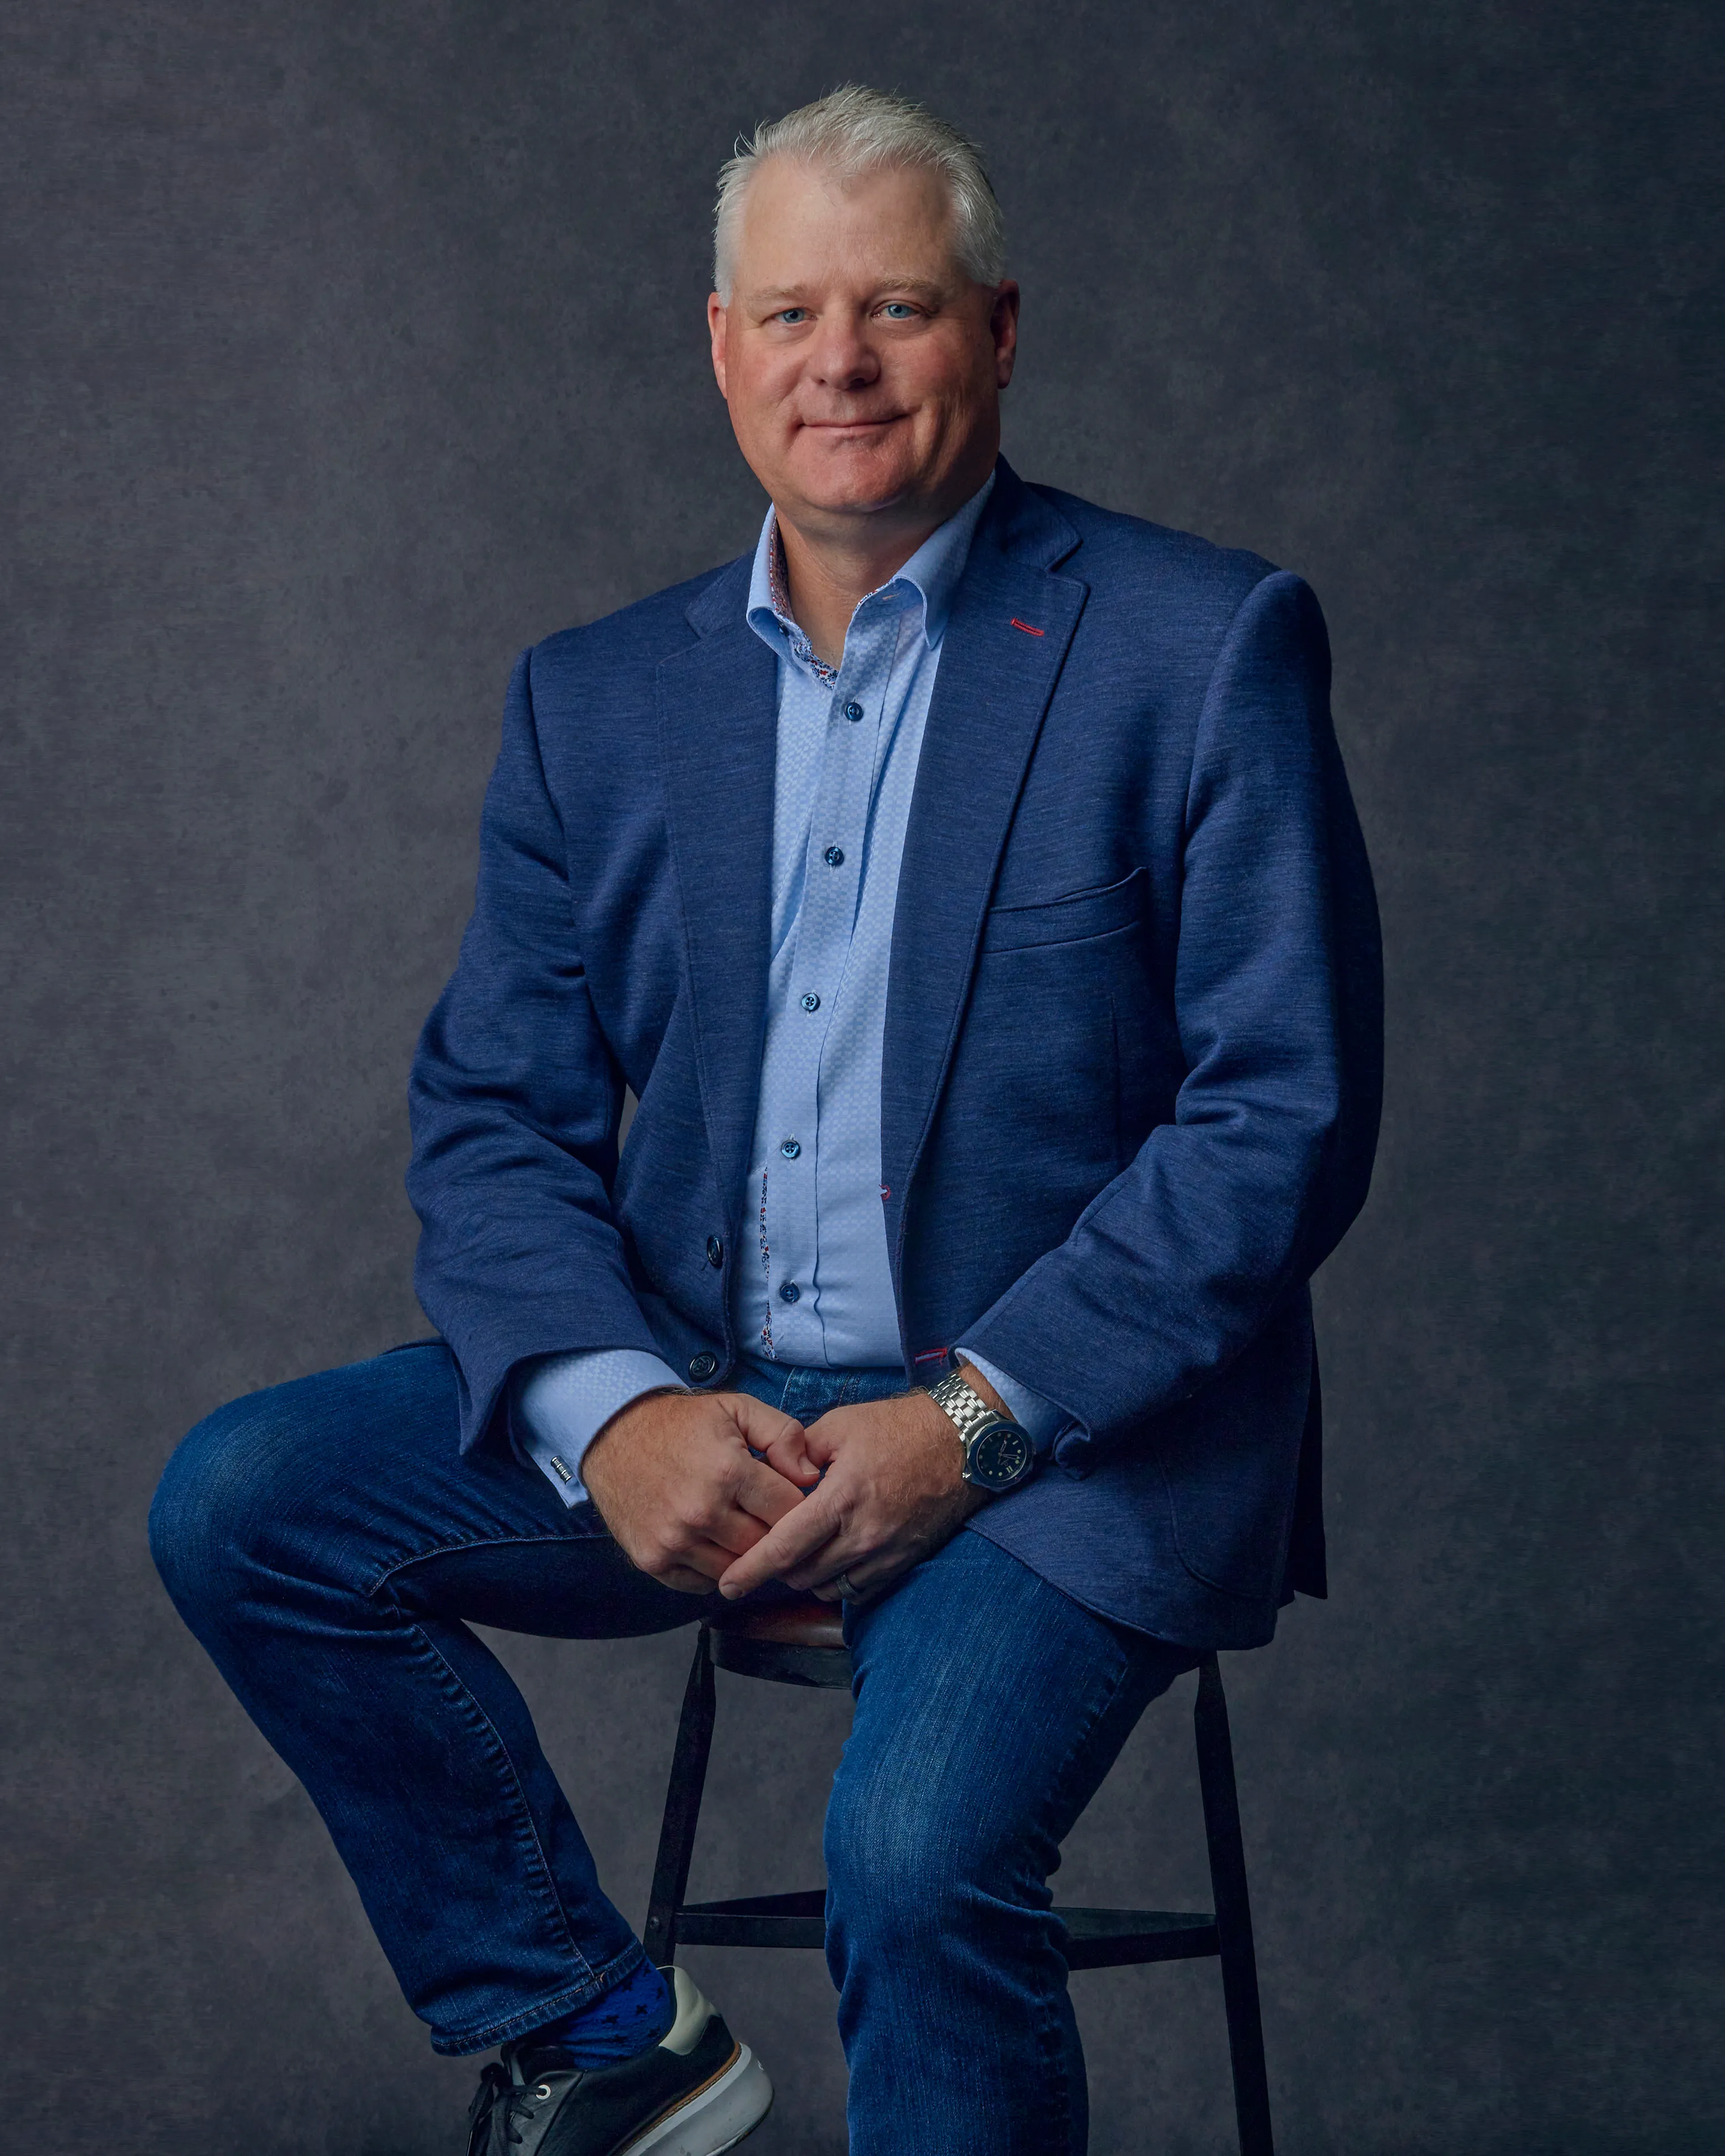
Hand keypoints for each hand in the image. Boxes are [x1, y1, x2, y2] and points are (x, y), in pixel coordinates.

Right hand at [581, 1389, 818, 1593]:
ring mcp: (674, 1541)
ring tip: (738, 1526)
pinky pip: (702, 1584)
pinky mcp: (652, 1560)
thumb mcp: (737, 1409)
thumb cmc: (681, 1423)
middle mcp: (701, 1513)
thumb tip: (811, 1476)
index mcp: (728, 1472)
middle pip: (765, 1545)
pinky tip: (711, 1541)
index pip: (789, 1510)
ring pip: (737, 1569)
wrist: (613, 1434)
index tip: (785, 1495)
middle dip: (772, 1531)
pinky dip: (713, 1569)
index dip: (795, 1503)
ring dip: (743, 1553)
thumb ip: (784, 1435)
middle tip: (765, 1514)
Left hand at [714, 1382, 993, 1605]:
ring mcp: (885, 1552)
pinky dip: (837, 1581)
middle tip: (764, 1552)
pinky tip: (830, 1560)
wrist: (962, 1443)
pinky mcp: (903, 1561)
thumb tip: (770, 1476)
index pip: (786, 1547)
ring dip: (806, 1576)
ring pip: (828, 1586)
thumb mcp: (840, 1426)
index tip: (728, 1584)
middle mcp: (863, 1534)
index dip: (752, 1570)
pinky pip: (859, 1590)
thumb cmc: (898, 1428)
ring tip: (797, 1553)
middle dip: (777, 1569)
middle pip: (802, 1574)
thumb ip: (798, 1453)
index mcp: (842, 1498)